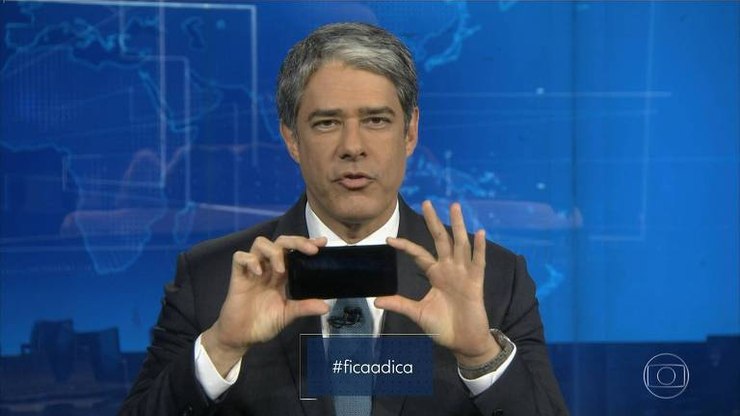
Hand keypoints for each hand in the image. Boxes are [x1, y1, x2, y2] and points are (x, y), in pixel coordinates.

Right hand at [202, 236, 329, 375]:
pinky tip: (258, 272)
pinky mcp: (238, 277)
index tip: (322, 243)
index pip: (294, 251)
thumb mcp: (287, 314)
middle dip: (296, 241)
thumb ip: (304, 307)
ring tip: (280, 269)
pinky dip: (250, 260)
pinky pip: (239, 258)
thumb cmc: (263, 323)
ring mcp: (252, 271)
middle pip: (280, 242)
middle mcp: (268, 268)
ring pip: (260, 244)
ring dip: (273, 251)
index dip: (306, 243)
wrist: (241, 337)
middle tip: (310, 250)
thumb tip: (326, 307)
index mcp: (281, 275)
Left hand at [375, 201, 500, 366]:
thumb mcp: (417, 314)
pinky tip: (480, 232)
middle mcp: (449, 269)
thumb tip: (376, 300)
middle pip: (440, 240)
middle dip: (433, 221)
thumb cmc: (443, 327)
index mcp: (435, 275)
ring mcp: (463, 274)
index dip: (405, 246)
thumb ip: (399, 304)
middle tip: (427, 202)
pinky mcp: (476, 282)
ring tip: (455, 206)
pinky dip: (480, 248)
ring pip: (460, 244)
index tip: (389, 239)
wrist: (463, 342)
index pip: (419, 254)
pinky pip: (478, 262)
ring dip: (458, 225)